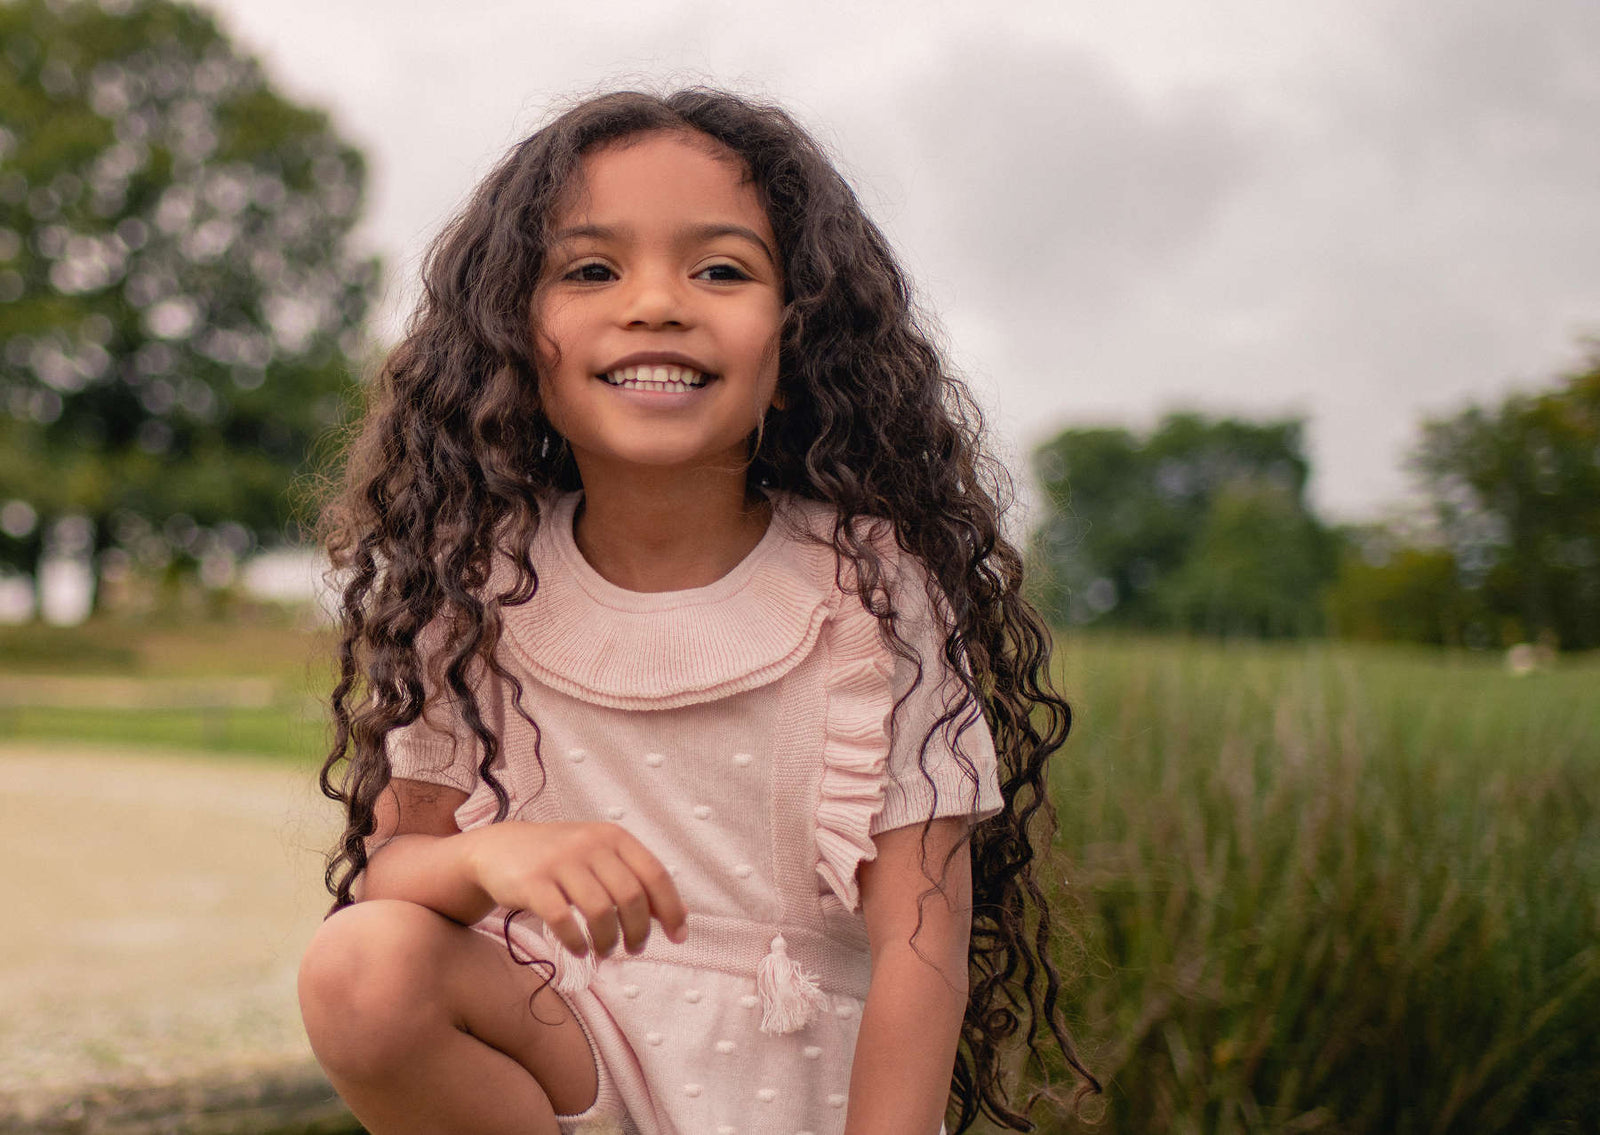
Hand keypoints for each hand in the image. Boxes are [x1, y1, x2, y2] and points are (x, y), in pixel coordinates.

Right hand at [462, 821, 687, 957]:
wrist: (499, 848)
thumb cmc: (561, 859)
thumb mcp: (601, 859)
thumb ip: (637, 881)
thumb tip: (680, 914)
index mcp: (613, 836)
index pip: (655, 874)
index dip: (671, 909)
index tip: (678, 937)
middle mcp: (589, 844)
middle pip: (630, 897)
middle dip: (638, 931)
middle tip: (634, 949)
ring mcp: (559, 861)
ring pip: (600, 911)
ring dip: (608, 941)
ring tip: (605, 951)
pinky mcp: (532, 882)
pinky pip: (562, 920)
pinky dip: (577, 942)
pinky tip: (579, 949)